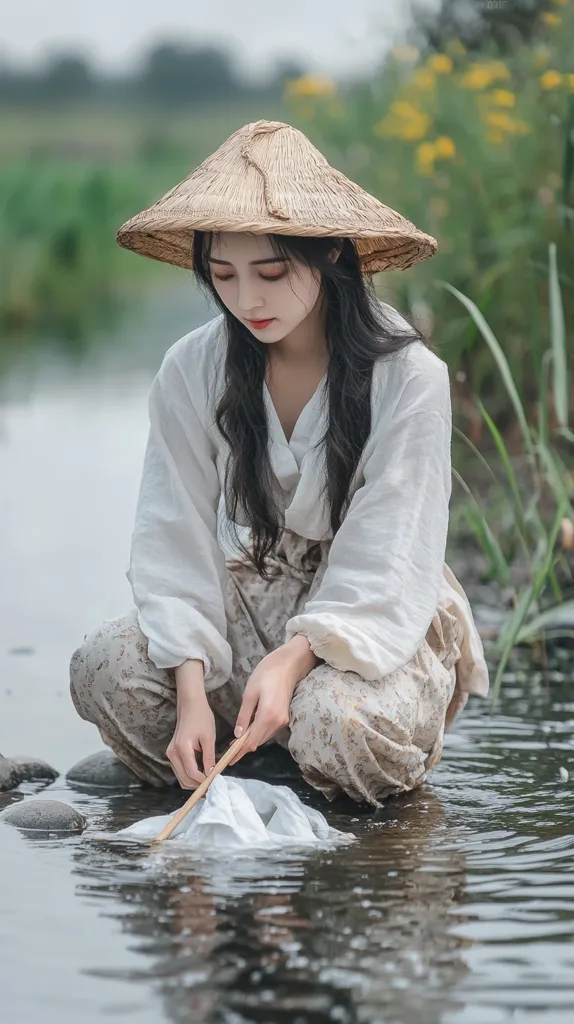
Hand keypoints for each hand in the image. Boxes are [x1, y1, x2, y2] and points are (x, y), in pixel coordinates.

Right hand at [167, 659, 215, 788]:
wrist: (190, 705)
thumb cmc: (201, 717)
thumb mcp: (209, 738)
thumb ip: (209, 758)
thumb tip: (211, 775)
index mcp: (182, 749)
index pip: (192, 773)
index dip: (204, 782)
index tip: (216, 784)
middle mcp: (172, 754)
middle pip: (184, 779)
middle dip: (198, 786)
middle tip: (213, 788)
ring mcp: (170, 754)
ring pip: (181, 777)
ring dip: (194, 783)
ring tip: (209, 782)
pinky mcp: (172, 753)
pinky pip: (180, 770)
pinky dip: (190, 776)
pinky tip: (202, 774)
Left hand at [228, 653, 299, 765]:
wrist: (289, 664)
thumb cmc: (267, 674)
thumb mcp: (250, 693)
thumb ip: (244, 716)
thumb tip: (238, 735)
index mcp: (268, 716)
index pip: (252, 741)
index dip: (240, 752)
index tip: (229, 760)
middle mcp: (278, 722)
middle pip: (258, 741)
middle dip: (244, 748)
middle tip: (228, 752)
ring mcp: (283, 720)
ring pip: (264, 736)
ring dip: (251, 740)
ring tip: (235, 743)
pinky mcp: (285, 717)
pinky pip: (269, 730)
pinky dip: (258, 732)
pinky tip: (249, 730)